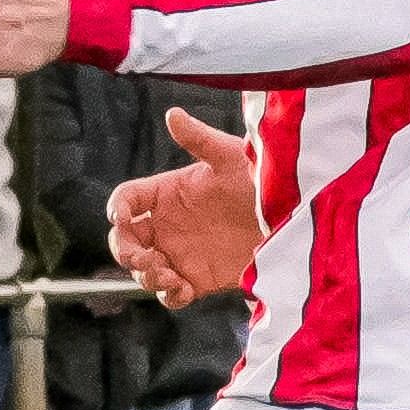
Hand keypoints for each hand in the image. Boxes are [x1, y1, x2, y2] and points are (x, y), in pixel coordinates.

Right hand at [107, 110, 263, 303]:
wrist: (292, 218)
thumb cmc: (262, 179)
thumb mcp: (231, 157)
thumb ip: (200, 140)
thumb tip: (172, 114)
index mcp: (168, 192)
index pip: (127, 199)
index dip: (117, 208)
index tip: (120, 217)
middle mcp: (169, 224)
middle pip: (125, 240)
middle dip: (125, 251)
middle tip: (144, 258)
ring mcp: (182, 253)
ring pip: (144, 270)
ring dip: (146, 276)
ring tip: (168, 275)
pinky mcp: (199, 279)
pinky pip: (172, 295)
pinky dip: (169, 295)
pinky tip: (182, 288)